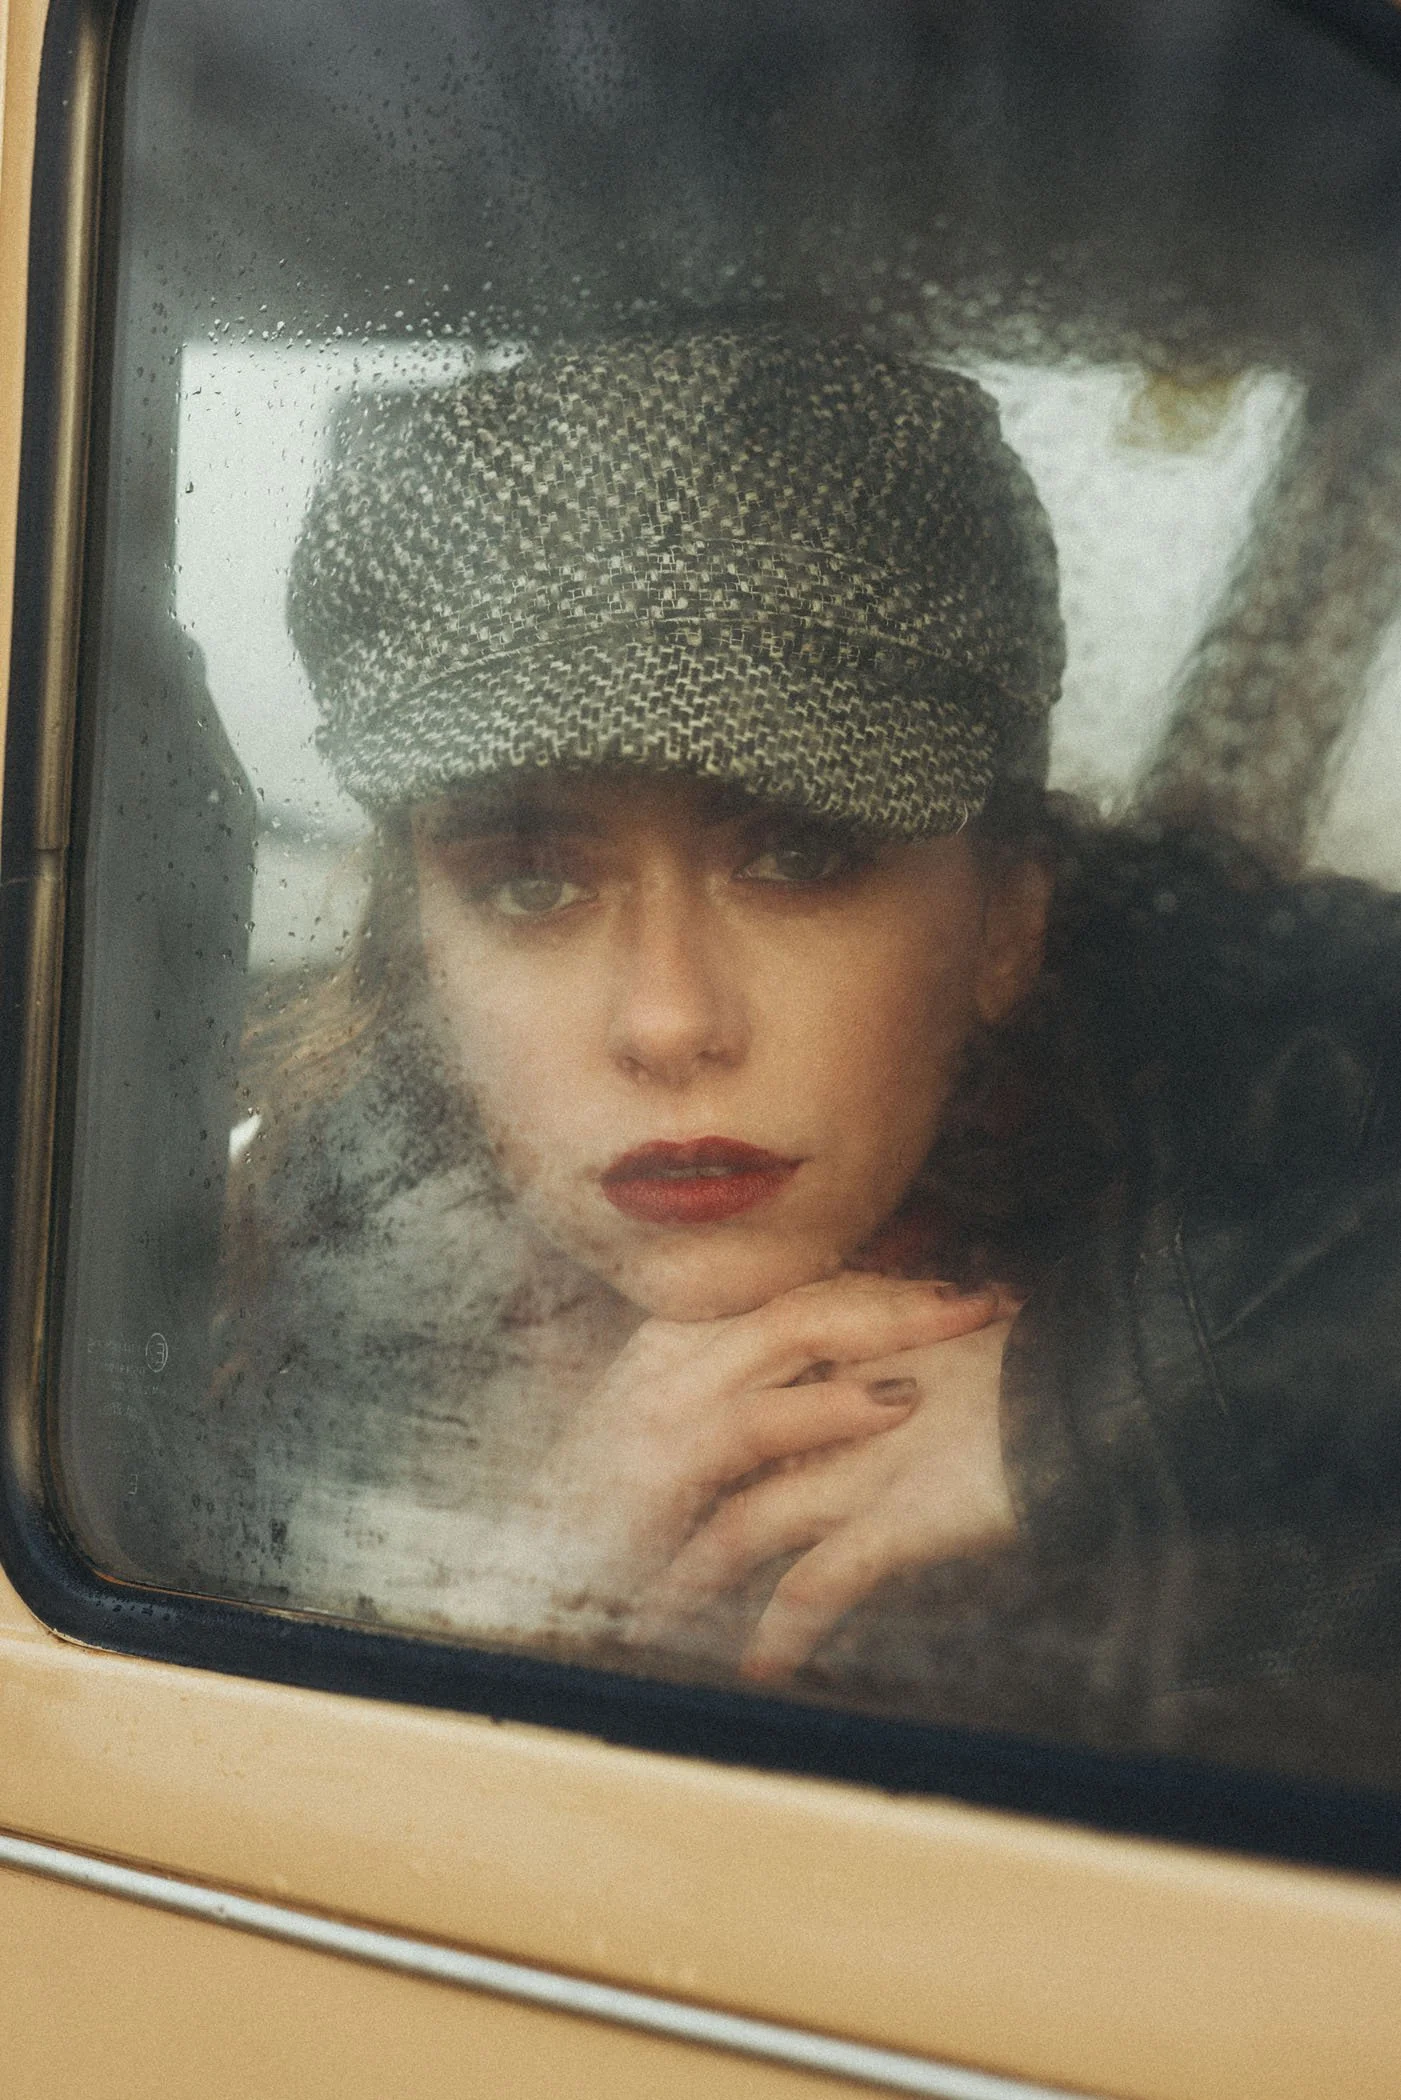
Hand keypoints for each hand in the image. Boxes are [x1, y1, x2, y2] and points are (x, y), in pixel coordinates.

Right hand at [514, 1273, 1007, 1625]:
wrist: (526, 1585)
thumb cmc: (618, 1529)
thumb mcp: (693, 1457)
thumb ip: (760, 1414)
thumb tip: (857, 1392)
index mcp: (681, 1339)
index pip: (798, 1286)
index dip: (886, 1280)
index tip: (964, 1286)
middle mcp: (671, 1348)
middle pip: (810, 1291)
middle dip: (908, 1288)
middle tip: (994, 1296)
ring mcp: (663, 1397)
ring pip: (794, 1327)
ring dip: (892, 1322)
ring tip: (968, 1319)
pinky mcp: (661, 1458)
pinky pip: (760, 1418)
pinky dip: (832, 1407)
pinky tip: (895, 1402)